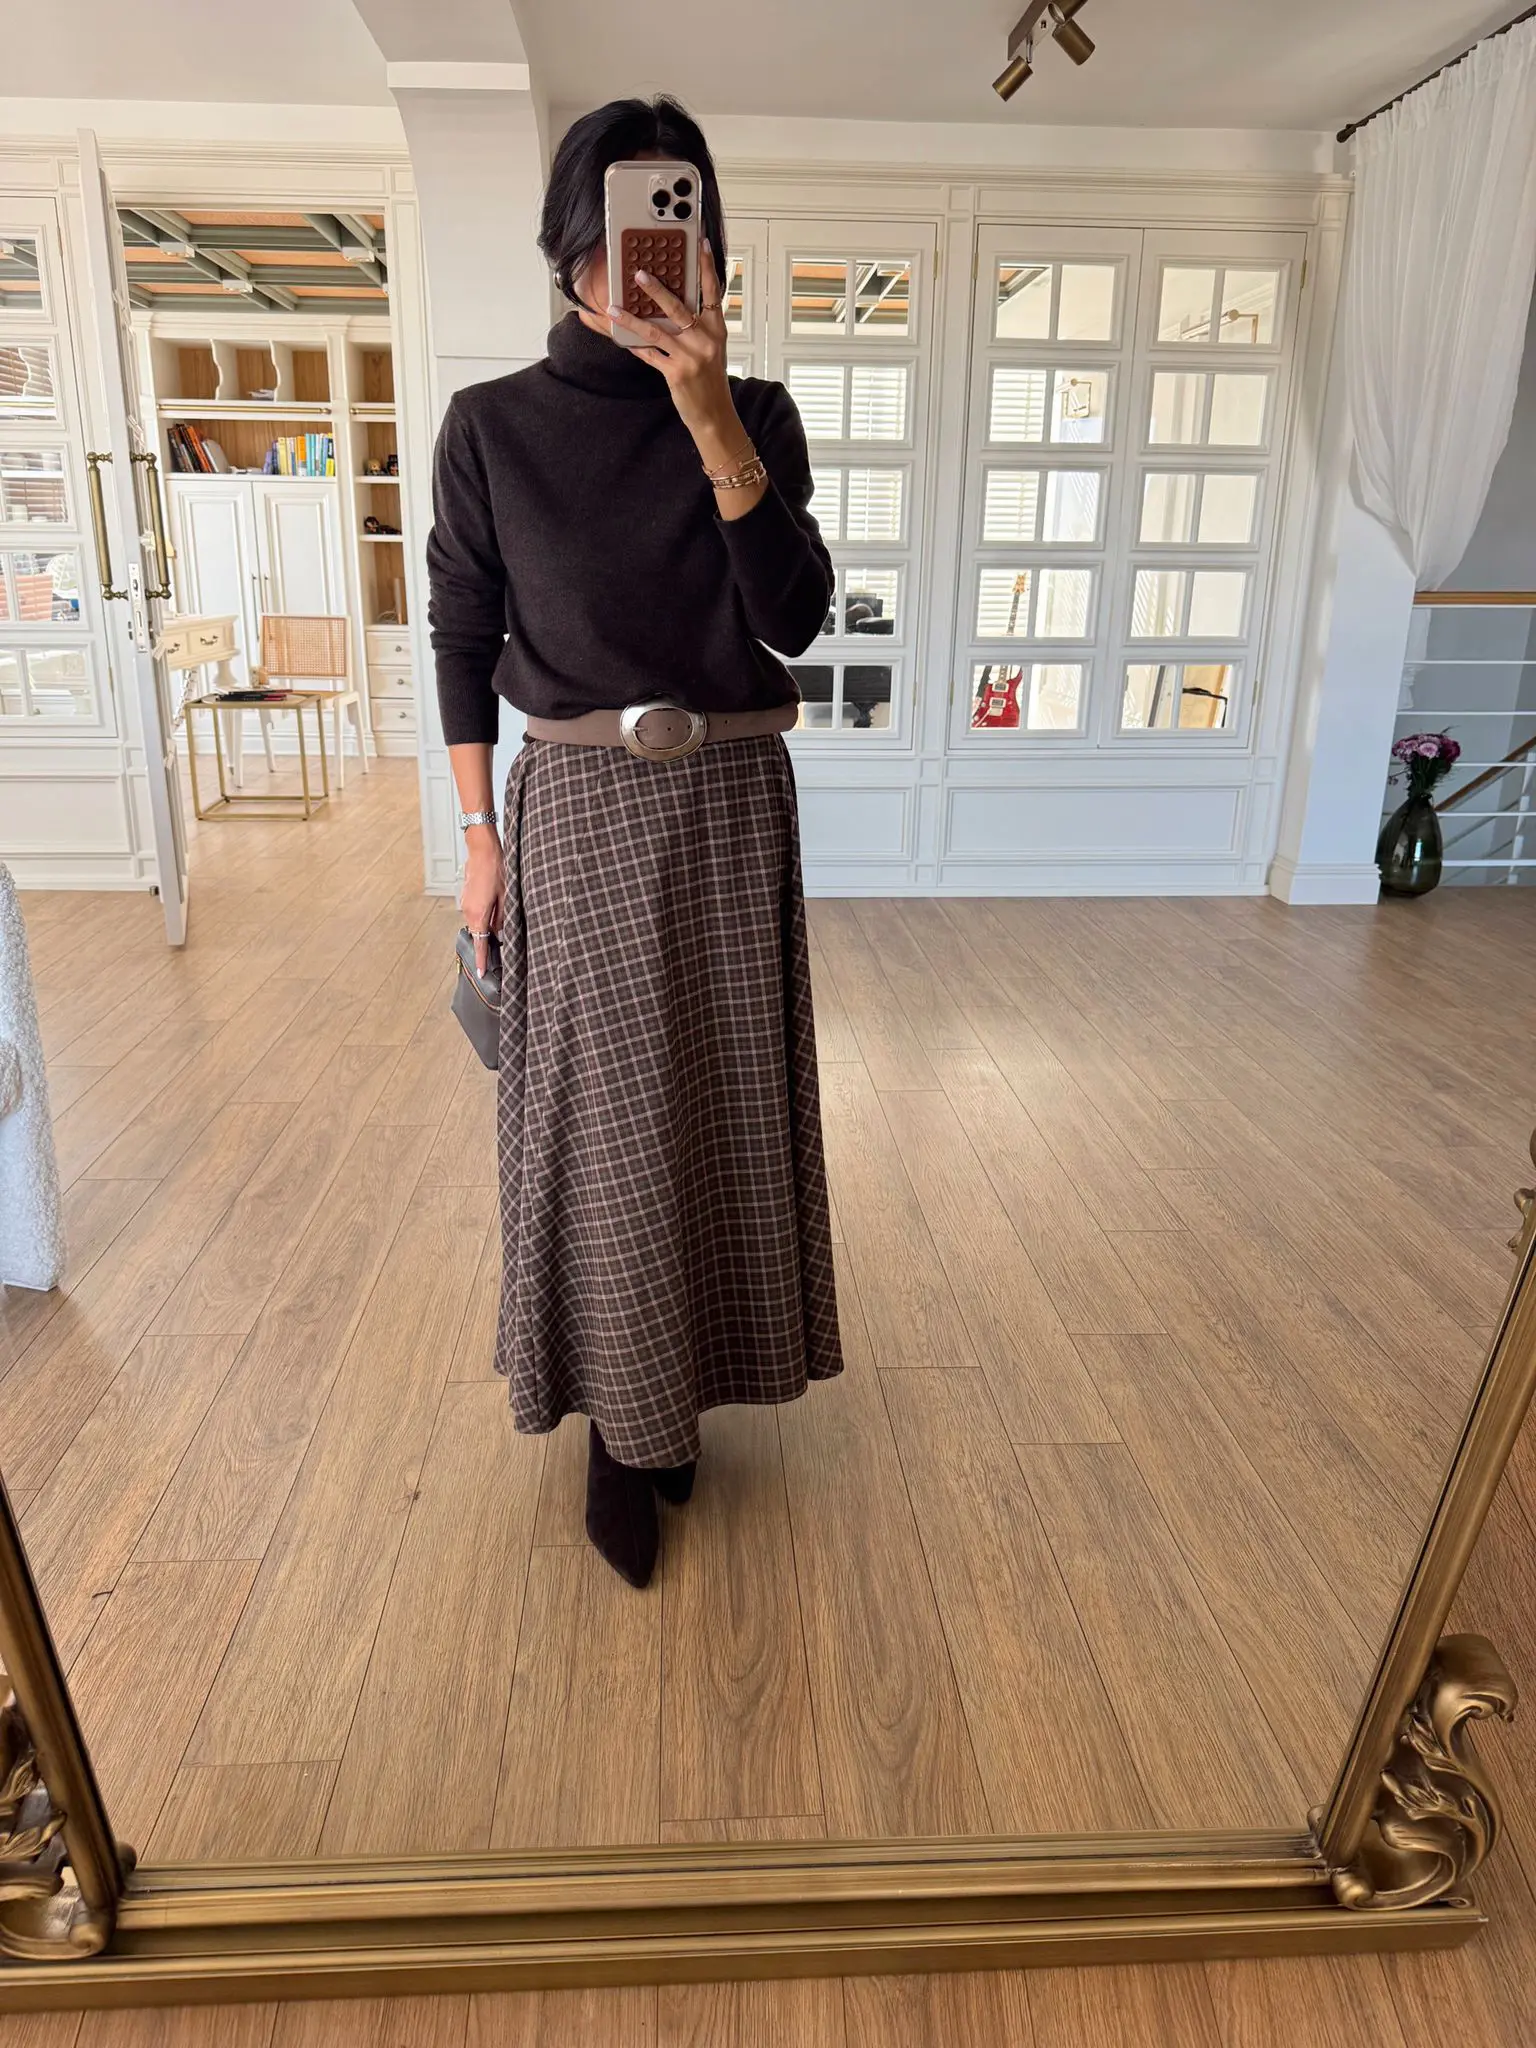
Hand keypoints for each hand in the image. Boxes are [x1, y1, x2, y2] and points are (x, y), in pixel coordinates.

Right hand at [460, 830, 504, 977]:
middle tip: (500, 947)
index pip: (479, 944)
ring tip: (502, 917)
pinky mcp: (467, 896)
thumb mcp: (507, 896)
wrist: (482, 849)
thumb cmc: (496, 869)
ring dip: (488, 924)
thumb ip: (503, 918)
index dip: (481, 959)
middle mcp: (468, 911)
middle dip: (488, 941)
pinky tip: (496, 906)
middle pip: (479, 933)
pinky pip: (476, 912)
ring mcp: (465, 904)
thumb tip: (501, 932)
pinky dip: (484, 914)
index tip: (480, 973)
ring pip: (478, 922)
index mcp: (478, 915)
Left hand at [579, 241, 736, 447]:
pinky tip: (619, 337)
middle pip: (678, 308)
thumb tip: (674, 304)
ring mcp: (690, 357)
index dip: (706, 267)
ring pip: (656, 331)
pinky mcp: (676, 373)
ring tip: (615, 307)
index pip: (713, 292)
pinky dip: (634, 346)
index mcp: (716, 329)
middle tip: (639, 273)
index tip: (700, 244)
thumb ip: (698, 327)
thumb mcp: (712, 349)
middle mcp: (705, 340)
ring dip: (632, 319)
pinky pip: (649, 355)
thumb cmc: (711, 381)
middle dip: (656, 289)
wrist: (715, 416)